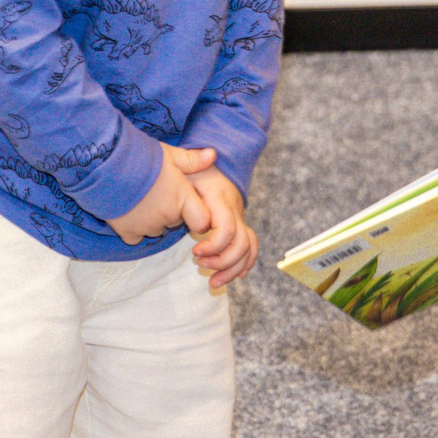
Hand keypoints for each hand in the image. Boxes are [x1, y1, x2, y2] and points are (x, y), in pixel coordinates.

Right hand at [108, 142, 217, 244]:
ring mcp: (147, 226)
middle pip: (175, 222)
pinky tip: (127, 210)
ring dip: (152, 220)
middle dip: (171, 212)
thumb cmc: (141, 156)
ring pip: (156, 229)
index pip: (202, 222)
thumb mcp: (170, 154)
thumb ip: (192, 160)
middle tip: (157, 192)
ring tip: (141, 199)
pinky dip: (133, 228)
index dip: (198, 217)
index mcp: (182, 198)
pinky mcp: (127, 232)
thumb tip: (212, 155)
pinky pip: (136, 237)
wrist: (106, 164)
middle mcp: (167, 216)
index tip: (189, 207)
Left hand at [184, 166, 257, 289]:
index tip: (195, 251)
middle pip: (242, 243)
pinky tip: (235, 278)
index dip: (214, 245)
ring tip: (213, 282)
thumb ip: (192, 162)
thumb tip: (210, 155)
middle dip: (223, 261)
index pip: (228, 228)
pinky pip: (251, 248)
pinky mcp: (239, 227)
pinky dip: (245, 265)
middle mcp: (235, 211)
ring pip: (248, 249)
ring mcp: (239, 219)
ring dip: (233, 270)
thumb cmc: (192, 170)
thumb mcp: (186, 165)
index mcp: (221, 199)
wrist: (211, 167)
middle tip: (201, 264)